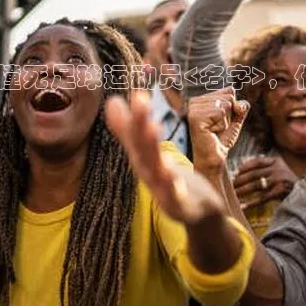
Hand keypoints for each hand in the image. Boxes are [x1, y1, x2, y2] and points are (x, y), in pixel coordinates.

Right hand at [105, 91, 225, 224]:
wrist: (193, 210)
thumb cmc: (166, 177)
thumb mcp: (147, 152)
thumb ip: (130, 129)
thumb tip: (111, 100)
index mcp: (142, 157)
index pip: (135, 134)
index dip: (134, 115)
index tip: (129, 94)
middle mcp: (148, 172)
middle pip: (143, 148)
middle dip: (140, 124)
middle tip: (139, 98)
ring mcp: (162, 189)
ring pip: (156, 169)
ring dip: (153, 149)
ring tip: (153, 127)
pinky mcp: (178, 205)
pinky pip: (174, 196)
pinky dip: (172, 188)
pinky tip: (174, 178)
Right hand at [186, 88, 249, 172]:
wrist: (215, 157)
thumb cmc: (222, 138)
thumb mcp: (235, 118)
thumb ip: (241, 106)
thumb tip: (238, 105)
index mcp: (202, 98)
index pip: (229, 91)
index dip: (233, 108)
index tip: (221, 121)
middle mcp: (194, 101)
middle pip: (228, 96)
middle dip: (229, 115)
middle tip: (217, 127)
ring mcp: (193, 108)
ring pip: (225, 104)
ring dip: (225, 121)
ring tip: (214, 130)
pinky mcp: (195, 117)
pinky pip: (220, 112)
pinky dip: (221, 125)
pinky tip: (212, 132)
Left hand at [233, 156, 296, 208]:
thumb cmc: (288, 183)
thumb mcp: (279, 171)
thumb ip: (265, 169)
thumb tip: (240, 172)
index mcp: (276, 161)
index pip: (256, 161)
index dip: (244, 167)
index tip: (235, 172)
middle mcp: (278, 168)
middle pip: (253, 174)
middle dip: (239, 180)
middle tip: (229, 186)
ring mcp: (280, 179)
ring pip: (256, 185)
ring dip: (242, 191)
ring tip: (232, 195)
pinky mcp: (281, 191)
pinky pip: (262, 198)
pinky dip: (251, 203)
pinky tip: (242, 206)